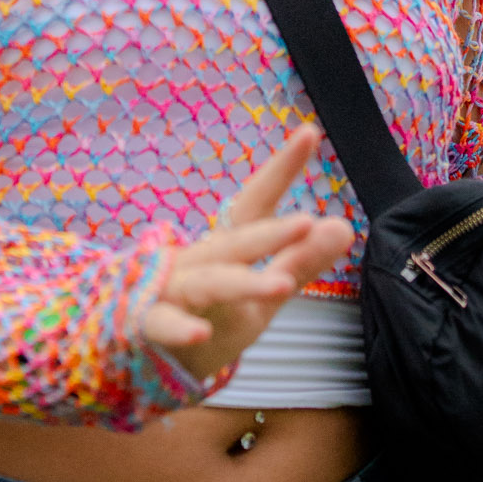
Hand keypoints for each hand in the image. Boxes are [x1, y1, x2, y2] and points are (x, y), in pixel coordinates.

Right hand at [141, 125, 354, 384]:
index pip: (256, 205)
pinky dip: (178, 328)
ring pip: (207, 282)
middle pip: (235, 242)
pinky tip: (198, 333)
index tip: (310, 132)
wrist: (138, 349)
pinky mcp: (149, 324)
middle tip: (308, 221)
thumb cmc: (207, 315)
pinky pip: (161, 324)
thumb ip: (297, 263)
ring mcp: (170, 289)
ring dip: (242, 282)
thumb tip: (344, 226)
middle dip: (269, 234)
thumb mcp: (259, 296)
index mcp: (226, 247)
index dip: (281, 170)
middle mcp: (197, 259)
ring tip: (281, 286)